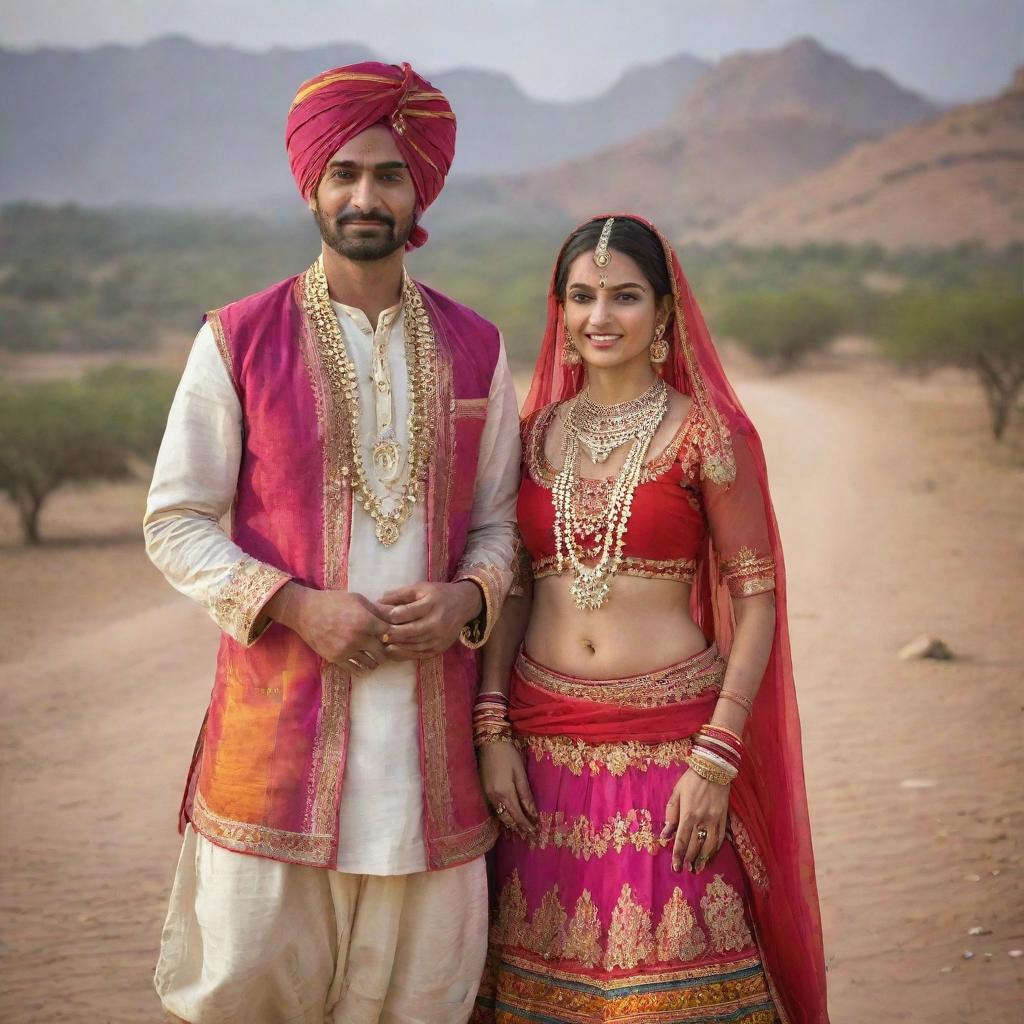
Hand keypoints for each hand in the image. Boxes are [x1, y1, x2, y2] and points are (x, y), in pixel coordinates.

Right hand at [267, 583, 390, 675]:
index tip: (392, 634)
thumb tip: (398, 613)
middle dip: (386, 649)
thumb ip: (378, 609)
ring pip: (371, 663)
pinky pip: (356, 670)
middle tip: (384, 647)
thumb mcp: (358, 599)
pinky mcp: (336, 659)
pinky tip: (364, 661)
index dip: (393, 634)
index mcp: (365, 621)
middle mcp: (358, 637)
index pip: (390, 634)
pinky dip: (363, 668)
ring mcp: (346, 650)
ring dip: (375, 660)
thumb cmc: (333, 601)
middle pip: (383, 652)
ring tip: (374, 654)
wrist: (305, 611)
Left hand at [379, 581, 481, 659]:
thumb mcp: (421, 588)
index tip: (378, 616)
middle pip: (409, 631)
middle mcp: (437, 622)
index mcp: (432, 603)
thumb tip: (379, 601)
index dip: (391, 615)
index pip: (408, 612)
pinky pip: (419, 654)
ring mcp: (439, 637)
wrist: (465, 604)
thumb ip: (400, 594)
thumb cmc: (439, 594)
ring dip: (395, 645)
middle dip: (391, 633)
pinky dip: (404, 654)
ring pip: (413, 645)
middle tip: (376, 632)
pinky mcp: (440, 648)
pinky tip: (392, 651)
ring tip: (380, 642)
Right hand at [479, 739, 537, 837]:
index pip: (518, 816)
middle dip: (519, 827)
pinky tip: (508, 816)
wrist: (488, 742)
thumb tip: (533, 813)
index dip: (527, 825)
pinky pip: (494, 809)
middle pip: (507, 819)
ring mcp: (487, 795)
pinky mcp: (483, 791)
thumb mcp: (520, 773)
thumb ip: (525, 794)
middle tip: (529, 834)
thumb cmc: (508, 755)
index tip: (535, 832)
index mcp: (505, 793)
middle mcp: (494, 798)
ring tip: (520, 828)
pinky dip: (503, 815)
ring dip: (511, 823)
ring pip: (500, 815)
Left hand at [660, 766, 730, 872]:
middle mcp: (702, 820)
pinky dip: (715, 849)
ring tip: (698, 868)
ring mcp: (715, 820)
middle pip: (695, 845)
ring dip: (703, 859)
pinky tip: (711, 855)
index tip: (675, 867)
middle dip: (689, 859)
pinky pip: (720, 838)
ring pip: (709, 845)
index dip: (678, 855)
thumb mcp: (676, 793)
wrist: (713, 769)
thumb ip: (671, 814)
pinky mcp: (724, 818)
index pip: (681, 840)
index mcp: (688, 814)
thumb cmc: (691, 780)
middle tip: (685, 870)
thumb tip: (665, 834)